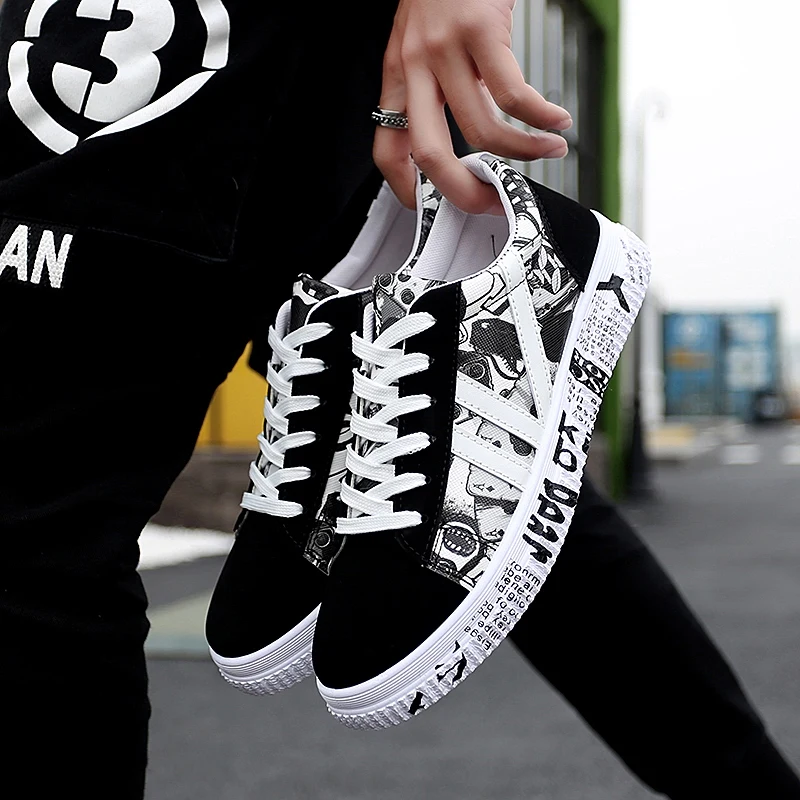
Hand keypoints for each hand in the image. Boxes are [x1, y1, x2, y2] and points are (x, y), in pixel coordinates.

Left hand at [374, 0, 571, 214]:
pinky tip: (557, 121)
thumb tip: (462, 137)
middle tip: (494, 202)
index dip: (406, 189)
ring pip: (483, 131)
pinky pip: (514, 95)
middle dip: (466, 193)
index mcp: (398, 76)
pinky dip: (542, 118)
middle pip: (433, 155)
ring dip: (525, 152)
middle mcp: (415, 67)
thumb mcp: (421, 42)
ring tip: (550, 150)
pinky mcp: (481, 31)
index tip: (431, 209)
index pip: (387, 148)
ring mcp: (446, 50)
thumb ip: (433, 88)